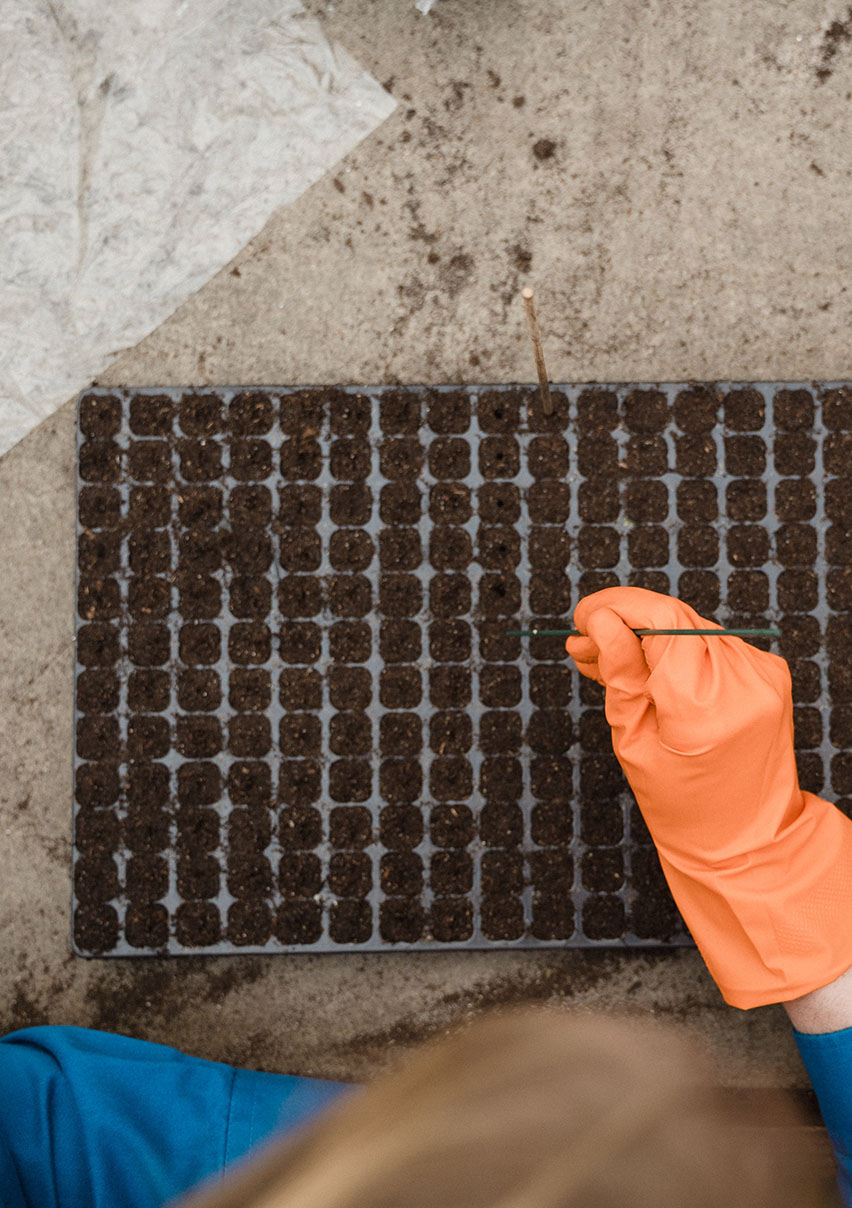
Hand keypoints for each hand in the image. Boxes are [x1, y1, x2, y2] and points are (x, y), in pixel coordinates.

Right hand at [564, 586, 851, 1009]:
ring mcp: (761, 675)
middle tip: (581, 642)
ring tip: (602, 659)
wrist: (745, 838)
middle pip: (675, 618)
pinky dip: (674, 650)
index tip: (581, 617)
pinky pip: (710, 645)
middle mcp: (743, 681)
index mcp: (705, 705)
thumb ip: (621, 674)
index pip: (662, 619)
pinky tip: (643, 668)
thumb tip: (601, 622)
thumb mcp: (634, 741)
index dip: (617, 607)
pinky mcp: (767, 675)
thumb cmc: (681, 802)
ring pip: (690, 628)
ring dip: (646, 636)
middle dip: (624, 622)